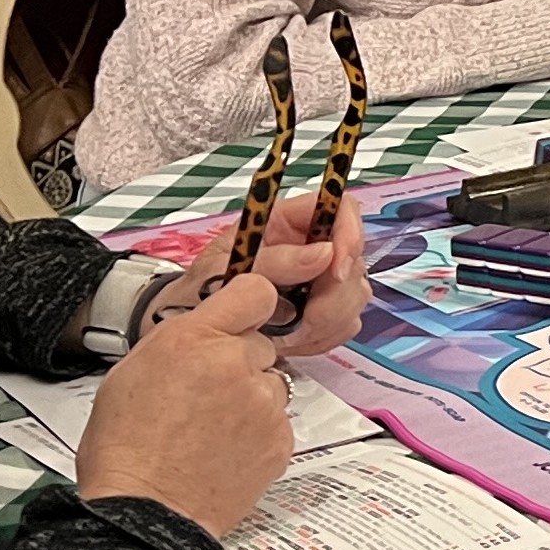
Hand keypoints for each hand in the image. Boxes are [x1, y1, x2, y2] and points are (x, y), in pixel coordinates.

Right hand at [75, 272, 295, 536]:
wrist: (144, 510)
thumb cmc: (125, 446)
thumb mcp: (135, 368)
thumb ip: (182, 340)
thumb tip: (209, 331)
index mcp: (193, 338)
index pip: (254, 290)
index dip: (250, 303)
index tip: (244, 315)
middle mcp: (235, 364)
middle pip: (260, 343)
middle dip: (239, 362)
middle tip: (206, 394)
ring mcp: (263, 404)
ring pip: (272, 383)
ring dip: (251, 397)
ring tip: (212, 428)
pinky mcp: (280, 440)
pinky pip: (277, 421)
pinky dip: (258, 432)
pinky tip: (224, 449)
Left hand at [155, 189, 367, 359]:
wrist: (193, 331)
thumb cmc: (201, 288)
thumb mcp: (229, 267)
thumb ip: (276, 260)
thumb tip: (325, 254)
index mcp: (288, 222)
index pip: (341, 208)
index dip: (349, 234)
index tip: (335, 271)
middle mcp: (311, 246)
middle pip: (354, 258)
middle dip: (335, 294)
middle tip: (306, 318)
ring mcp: (321, 280)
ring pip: (355, 294)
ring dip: (328, 320)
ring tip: (290, 333)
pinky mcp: (323, 312)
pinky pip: (345, 324)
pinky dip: (324, 337)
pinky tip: (295, 340)